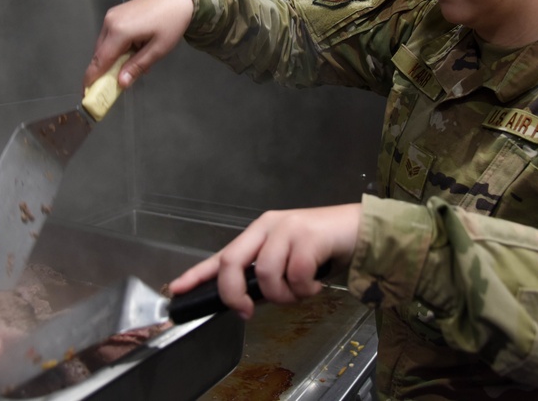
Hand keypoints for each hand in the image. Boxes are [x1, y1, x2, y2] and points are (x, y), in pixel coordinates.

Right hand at [83, 0, 193, 90]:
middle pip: (100, 53)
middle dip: (106, 70)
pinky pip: (110, 36)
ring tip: (135, 62)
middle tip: (118, 83)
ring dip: (114, 58)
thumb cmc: (172, 23)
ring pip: (105, 45)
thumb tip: (121, 83)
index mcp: (120, 31)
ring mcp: (111, 15)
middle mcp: (110, 22)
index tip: (86, 92)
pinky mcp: (115, 13)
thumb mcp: (158, 49)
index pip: (100, 60)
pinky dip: (118, 47)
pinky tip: (134, 50)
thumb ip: (137, 66)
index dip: (92, 78)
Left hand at [168, 203, 361, 319]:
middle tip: (247, 311)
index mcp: (258, 233)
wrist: (360, 230)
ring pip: (266, 274)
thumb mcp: (288, 260)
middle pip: (232, 262)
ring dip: (283, 296)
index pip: (221, 255)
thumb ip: (264, 277)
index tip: (177, 290)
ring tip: (301, 293)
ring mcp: (288, 229)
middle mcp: (268, 226)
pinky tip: (316, 285)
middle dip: (234, 294)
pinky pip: (296, 274)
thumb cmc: (323, 248)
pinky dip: (305, 289)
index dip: (197, 274)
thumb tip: (244, 303)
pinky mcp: (309, 235)